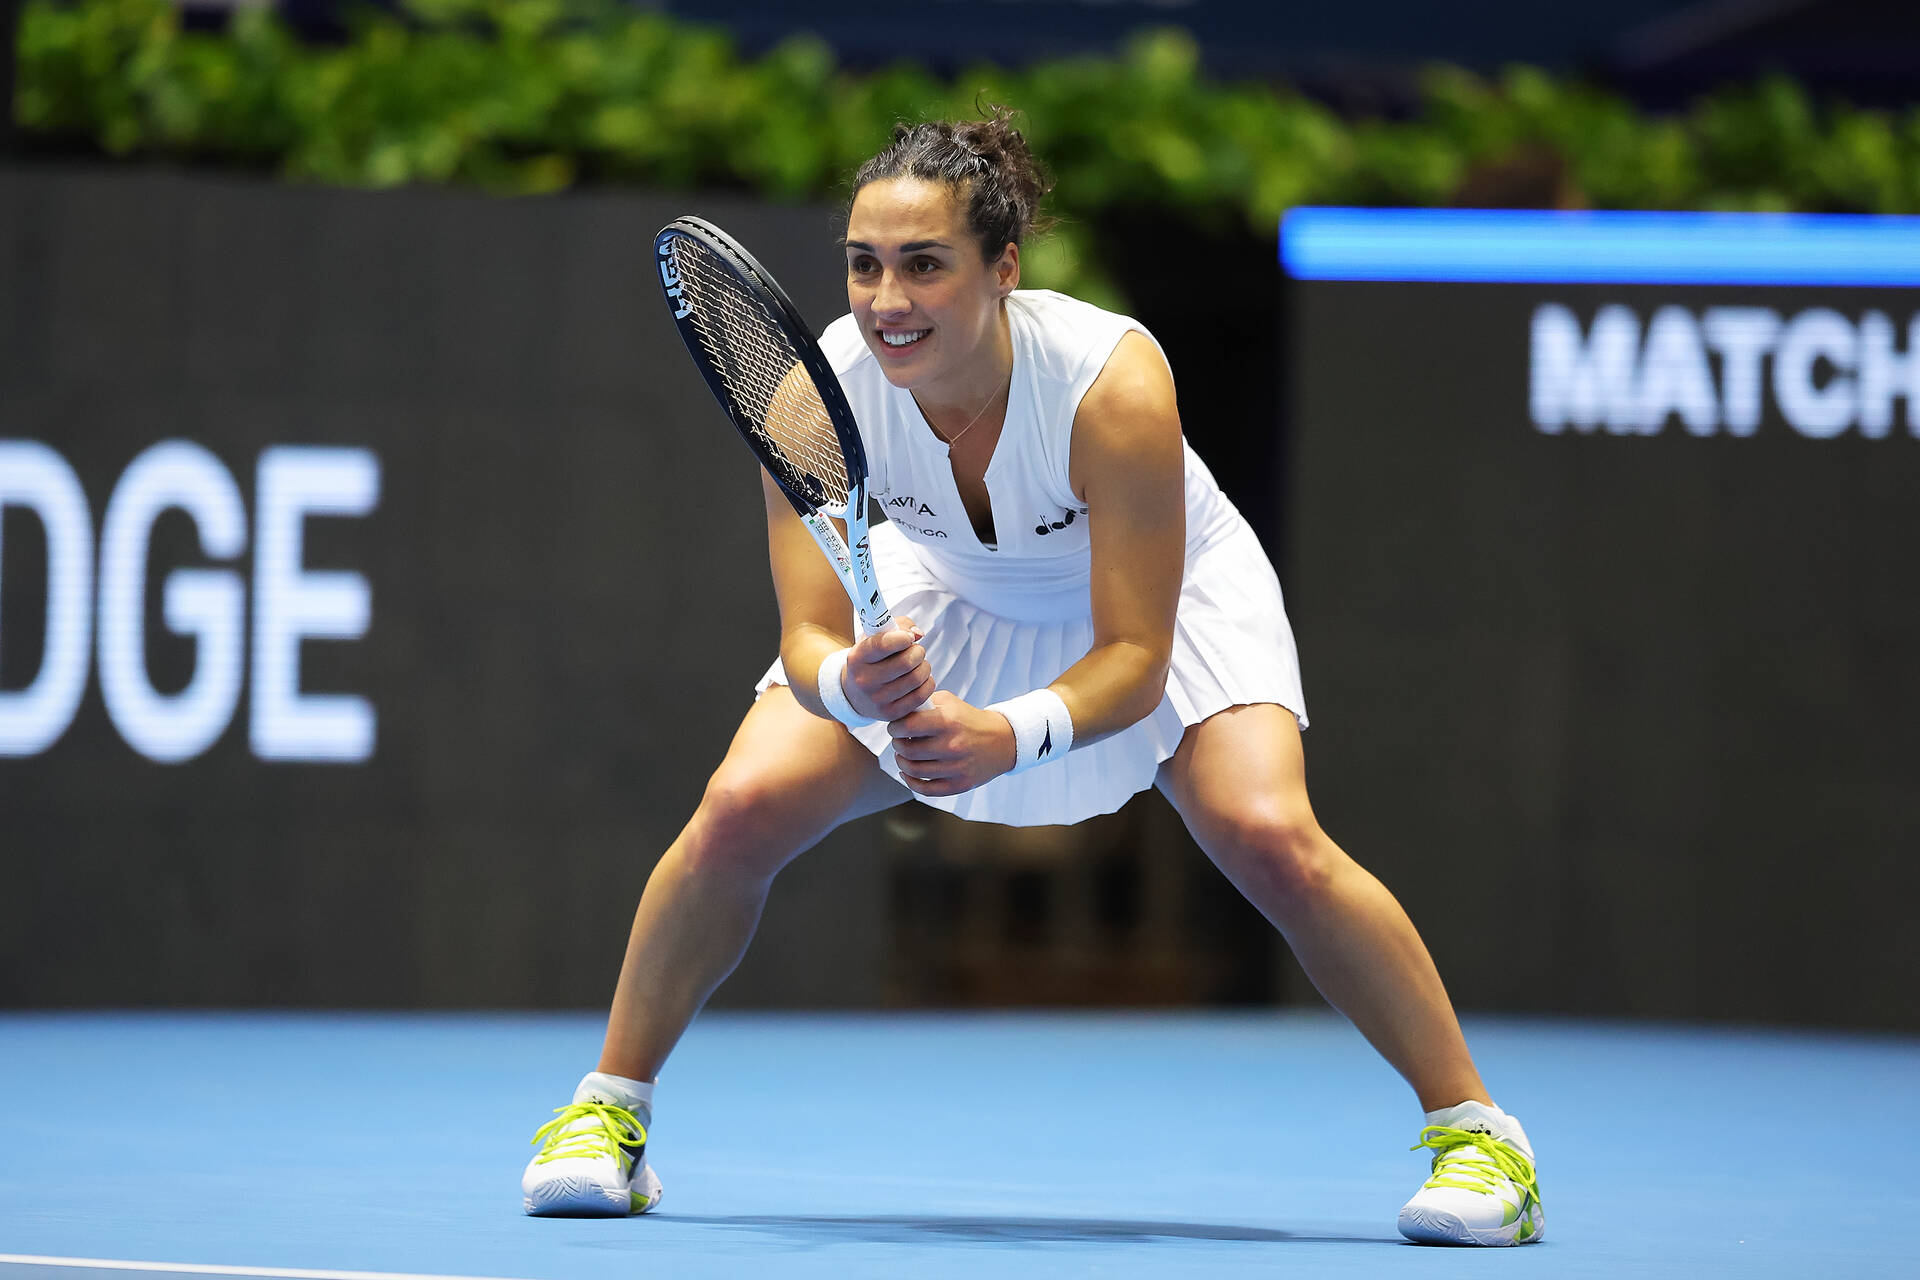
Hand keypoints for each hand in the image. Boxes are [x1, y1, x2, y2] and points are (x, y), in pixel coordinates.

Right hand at [841, 616, 933, 721]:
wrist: (854, 693)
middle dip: (918, 652)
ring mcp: (878, 700)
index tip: (908, 637)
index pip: (883, 645)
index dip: (902, 638)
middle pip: (906, 662)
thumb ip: (898, 626)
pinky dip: (927, 683)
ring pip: (916, 678)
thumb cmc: (871, 659)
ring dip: (925, 667)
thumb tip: (918, 634)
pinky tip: (921, 679)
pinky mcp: (891, 714)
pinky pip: (921, 696)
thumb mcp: (874, 638)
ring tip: (919, 664)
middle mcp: (865, 681)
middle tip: (916, 651)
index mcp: (857, 658)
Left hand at [886, 692, 1017, 796]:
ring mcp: (956, 767)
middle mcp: (952, 745)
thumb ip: (924, 703)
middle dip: (897, 744)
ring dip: (902, 762)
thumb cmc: (970, 720)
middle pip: (908, 750)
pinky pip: (925, 789)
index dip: (894, 727)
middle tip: (899, 740)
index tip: (895, 727)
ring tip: (903, 755)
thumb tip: (898, 711)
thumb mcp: (950, 702)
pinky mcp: (959, 785)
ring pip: (913, 770)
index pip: (907, 726)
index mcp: (948, 721)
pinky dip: (910, 782)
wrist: (1002, 741)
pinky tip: (907, 773)